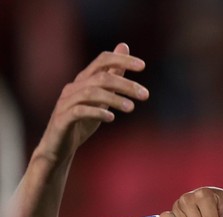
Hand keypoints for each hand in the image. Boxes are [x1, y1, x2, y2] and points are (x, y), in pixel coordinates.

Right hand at [33, 44, 146, 164]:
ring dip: (114, 99)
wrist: (59, 146)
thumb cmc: (82, 120)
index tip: (143, 66)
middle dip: (125, 84)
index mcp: (83, 80)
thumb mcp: (102, 97)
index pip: (102, 60)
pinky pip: (79, 111)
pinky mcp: (62, 119)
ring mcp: (65, 103)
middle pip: (101, 77)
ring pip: (90, 93)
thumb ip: (113, 75)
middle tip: (145, 95)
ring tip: (131, 107)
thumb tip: (123, 47)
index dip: (121, 60)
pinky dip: (96, 112)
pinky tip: (110, 118)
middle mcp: (73, 88)